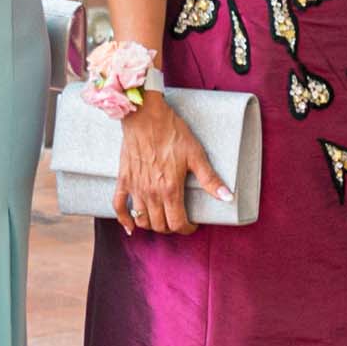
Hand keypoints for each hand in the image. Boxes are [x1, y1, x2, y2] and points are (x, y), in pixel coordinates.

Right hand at [115, 93, 228, 235]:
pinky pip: (119, 206)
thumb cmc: (172, 133)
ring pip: (141, 220)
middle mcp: (151, 193)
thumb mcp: (196, 155)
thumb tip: (227, 197)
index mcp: (170, 189)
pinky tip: (130, 227)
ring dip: (152, 225)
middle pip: (160, 225)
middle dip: (171, 228)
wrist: (146, 117)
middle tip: (179, 220)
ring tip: (161, 220)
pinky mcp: (123, 180)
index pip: (177, 223)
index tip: (192, 225)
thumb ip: (210, 179)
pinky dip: (124, 220)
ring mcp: (135, 188)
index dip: (187, 229)